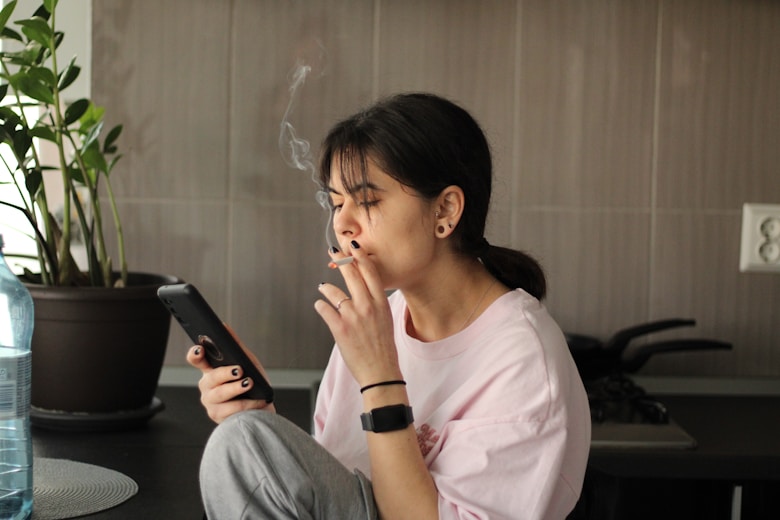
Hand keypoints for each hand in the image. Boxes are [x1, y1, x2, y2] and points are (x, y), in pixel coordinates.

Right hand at [186, 326, 274, 422]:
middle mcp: (207, 386)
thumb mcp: (248, 362)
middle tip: (239, 370)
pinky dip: (248, 404)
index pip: (196, 359)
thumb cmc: (254, 384)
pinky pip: (231, 409)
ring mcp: (210, 402)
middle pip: (211, 377)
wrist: (263, 408)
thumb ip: (236, 346)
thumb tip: (224, 326)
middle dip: (225, 373)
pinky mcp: (218, 416)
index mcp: (210, 370)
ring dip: (237, 388)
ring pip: (220, 394)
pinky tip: (258, 400)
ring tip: (249, 383)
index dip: (195, 354)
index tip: (200, 349)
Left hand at [315, 242, 402, 386]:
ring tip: (323, 288)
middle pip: (352, 275)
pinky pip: (324, 309)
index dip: (361, 257)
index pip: (371, 273)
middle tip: (333, 251)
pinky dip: (320, 306)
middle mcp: (368, 306)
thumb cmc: (383, 347)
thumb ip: (375, 303)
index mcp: (381, 304)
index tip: (354, 246)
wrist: (380, 372)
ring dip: (326, 288)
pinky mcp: (340, 328)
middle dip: (341, 260)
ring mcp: (353, 317)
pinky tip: (320, 305)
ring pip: (333, 291)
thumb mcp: (386, 320)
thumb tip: (364, 290)